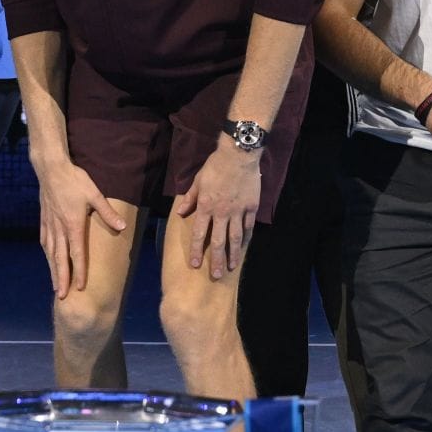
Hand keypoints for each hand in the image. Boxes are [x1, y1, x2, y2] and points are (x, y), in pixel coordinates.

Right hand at [35, 157, 126, 298]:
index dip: (78, 271)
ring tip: (55, 285)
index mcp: (73, 224)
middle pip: (60, 259)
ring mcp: (50, 225)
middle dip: (61, 279)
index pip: (77, 253)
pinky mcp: (44, 220)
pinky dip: (47, 254)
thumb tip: (122, 227)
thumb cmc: (75, 180)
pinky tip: (48, 260)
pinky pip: (45, 242)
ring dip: (53, 270)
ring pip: (51, 253)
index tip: (80, 287)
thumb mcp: (95, 194)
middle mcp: (59, 228)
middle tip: (62, 296)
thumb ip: (108, 212)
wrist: (51, 168)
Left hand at [172, 141, 261, 281]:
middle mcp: (222, 212)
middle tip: (216, 276)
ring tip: (232, 267)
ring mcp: (238, 211)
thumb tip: (180, 213)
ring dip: (233, 254)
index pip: (200, 233)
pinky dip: (246, 238)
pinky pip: (248, 226)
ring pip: (236, 238)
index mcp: (206, 206)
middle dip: (217, 260)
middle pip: (219, 241)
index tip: (196, 264)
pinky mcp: (251, 207)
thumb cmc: (215, 166)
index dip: (197, 250)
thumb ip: (190, 199)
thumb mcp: (198, 181)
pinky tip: (244, 247)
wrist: (238, 155)